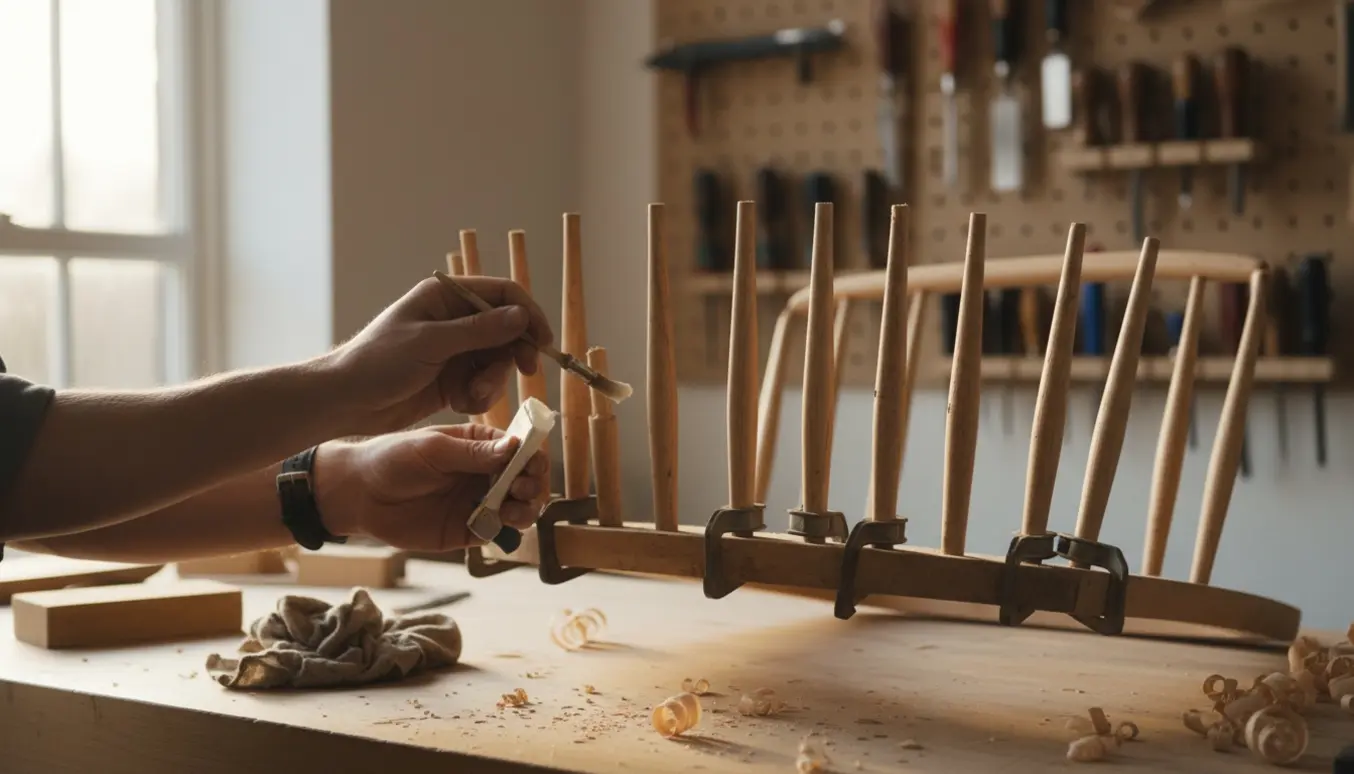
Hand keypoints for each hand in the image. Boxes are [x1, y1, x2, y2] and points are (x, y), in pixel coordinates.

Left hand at [316, 424, 549, 551]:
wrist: (358, 495)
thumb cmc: (391, 459)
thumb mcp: (434, 449)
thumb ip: (474, 453)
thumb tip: (515, 447)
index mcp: (478, 445)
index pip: (517, 448)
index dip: (531, 456)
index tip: (532, 464)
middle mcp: (483, 473)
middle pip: (524, 480)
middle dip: (531, 485)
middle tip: (521, 489)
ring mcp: (477, 502)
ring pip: (517, 507)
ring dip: (525, 509)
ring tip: (514, 511)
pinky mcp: (466, 530)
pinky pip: (496, 532)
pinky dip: (505, 531)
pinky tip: (499, 526)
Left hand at [323, 276, 553, 433]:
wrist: (345, 402)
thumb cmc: (377, 363)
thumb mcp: (430, 343)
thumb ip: (478, 331)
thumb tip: (521, 316)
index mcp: (446, 297)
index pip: (502, 295)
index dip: (528, 315)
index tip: (543, 342)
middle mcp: (454, 320)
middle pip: (507, 331)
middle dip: (513, 354)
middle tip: (525, 373)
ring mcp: (454, 350)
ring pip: (497, 362)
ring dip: (493, 381)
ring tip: (471, 396)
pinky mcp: (452, 378)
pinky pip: (482, 384)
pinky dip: (477, 396)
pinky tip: (456, 404)